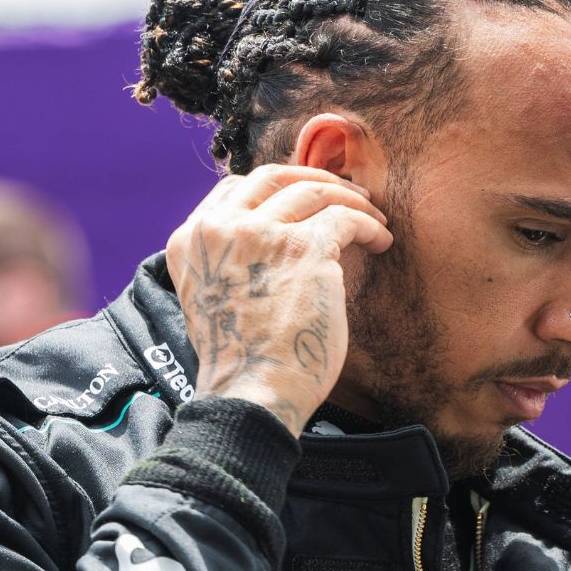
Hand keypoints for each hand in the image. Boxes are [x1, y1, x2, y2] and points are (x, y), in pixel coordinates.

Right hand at [164, 165, 393, 433]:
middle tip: (345, 192)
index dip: (275, 189)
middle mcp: (219, 228)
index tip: (304, 199)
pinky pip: (345, 218)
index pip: (234, 191)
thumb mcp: (211, 299)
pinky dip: (368, 225)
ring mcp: (261, 234)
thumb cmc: (240, 362)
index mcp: (189, 240)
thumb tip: (270, 245)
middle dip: (313, 179)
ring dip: (349, 199)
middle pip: (272, 177)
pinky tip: (381, 240)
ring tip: (372, 217)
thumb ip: (227, 264)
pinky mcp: (304, 248)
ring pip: (314, 192)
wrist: (251, 393)